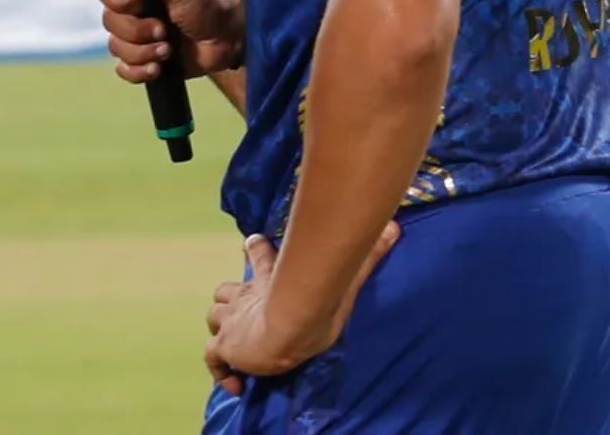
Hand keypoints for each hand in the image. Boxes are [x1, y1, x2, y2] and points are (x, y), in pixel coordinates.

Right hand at [95, 0, 243, 82]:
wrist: (230, 38)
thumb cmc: (208, 2)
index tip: (136, 4)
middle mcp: (134, 7)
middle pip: (108, 21)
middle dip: (136, 30)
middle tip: (163, 29)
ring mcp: (139, 33)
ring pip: (115, 47)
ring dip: (142, 52)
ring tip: (168, 49)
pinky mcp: (145, 58)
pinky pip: (123, 70)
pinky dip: (139, 71)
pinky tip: (159, 68)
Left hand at [204, 223, 401, 395]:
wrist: (289, 327)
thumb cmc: (314, 302)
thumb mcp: (344, 278)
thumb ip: (368, 255)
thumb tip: (395, 227)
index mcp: (270, 279)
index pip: (260, 254)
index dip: (256, 247)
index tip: (252, 240)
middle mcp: (246, 297)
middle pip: (226, 290)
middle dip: (230, 296)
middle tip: (237, 303)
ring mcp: (232, 322)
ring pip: (214, 317)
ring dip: (221, 325)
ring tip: (233, 339)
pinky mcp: (226, 347)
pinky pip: (214, 359)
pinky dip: (220, 369)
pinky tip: (233, 383)